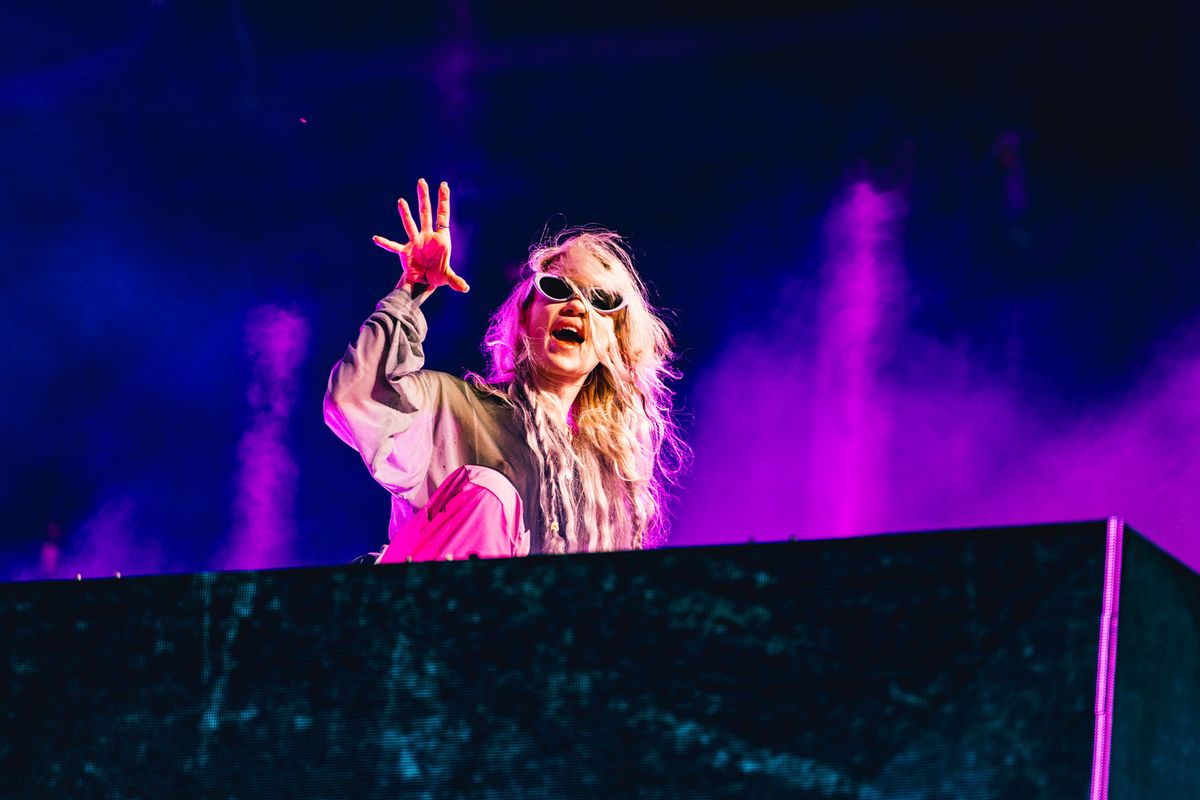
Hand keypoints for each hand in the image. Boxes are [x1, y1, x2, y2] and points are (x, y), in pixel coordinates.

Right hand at [373, 178, 468, 292]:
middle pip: (425, 214)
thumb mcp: (447, 278)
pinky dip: (385, 243)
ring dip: (405, 213)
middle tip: (422, 181)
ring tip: (401, 201)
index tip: (443, 185)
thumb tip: (466, 289)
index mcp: (440, 239)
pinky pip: (394, 246)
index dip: (443, 201)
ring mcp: (415, 242)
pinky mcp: (404, 252)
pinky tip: (376, 238)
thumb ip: (456, 282)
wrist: (423, 282)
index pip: (442, 216)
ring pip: (410, 224)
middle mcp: (427, 237)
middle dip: (424, 198)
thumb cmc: (437, 276)